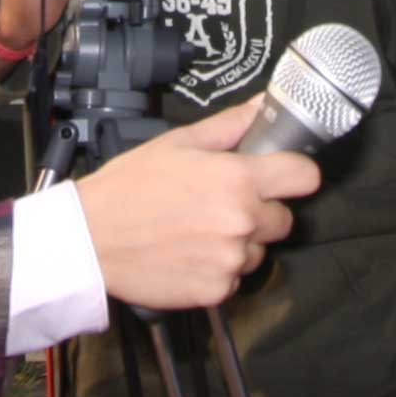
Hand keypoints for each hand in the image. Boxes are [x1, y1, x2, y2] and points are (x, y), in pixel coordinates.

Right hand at [73, 103, 319, 311]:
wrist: (90, 239)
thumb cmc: (129, 187)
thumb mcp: (179, 142)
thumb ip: (231, 126)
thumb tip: (263, 105)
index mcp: (238, 180)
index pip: (305, 177)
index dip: (295, 173)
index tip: (283, 176)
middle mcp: (242, 222)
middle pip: (284, 218)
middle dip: (262, 211)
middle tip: (224, 204)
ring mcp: (230, 260)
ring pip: (259, 250)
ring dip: (240, 242)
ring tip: (199, 230)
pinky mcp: (217, 291)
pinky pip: (234, 277)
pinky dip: (218, 268)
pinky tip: (189, 253)